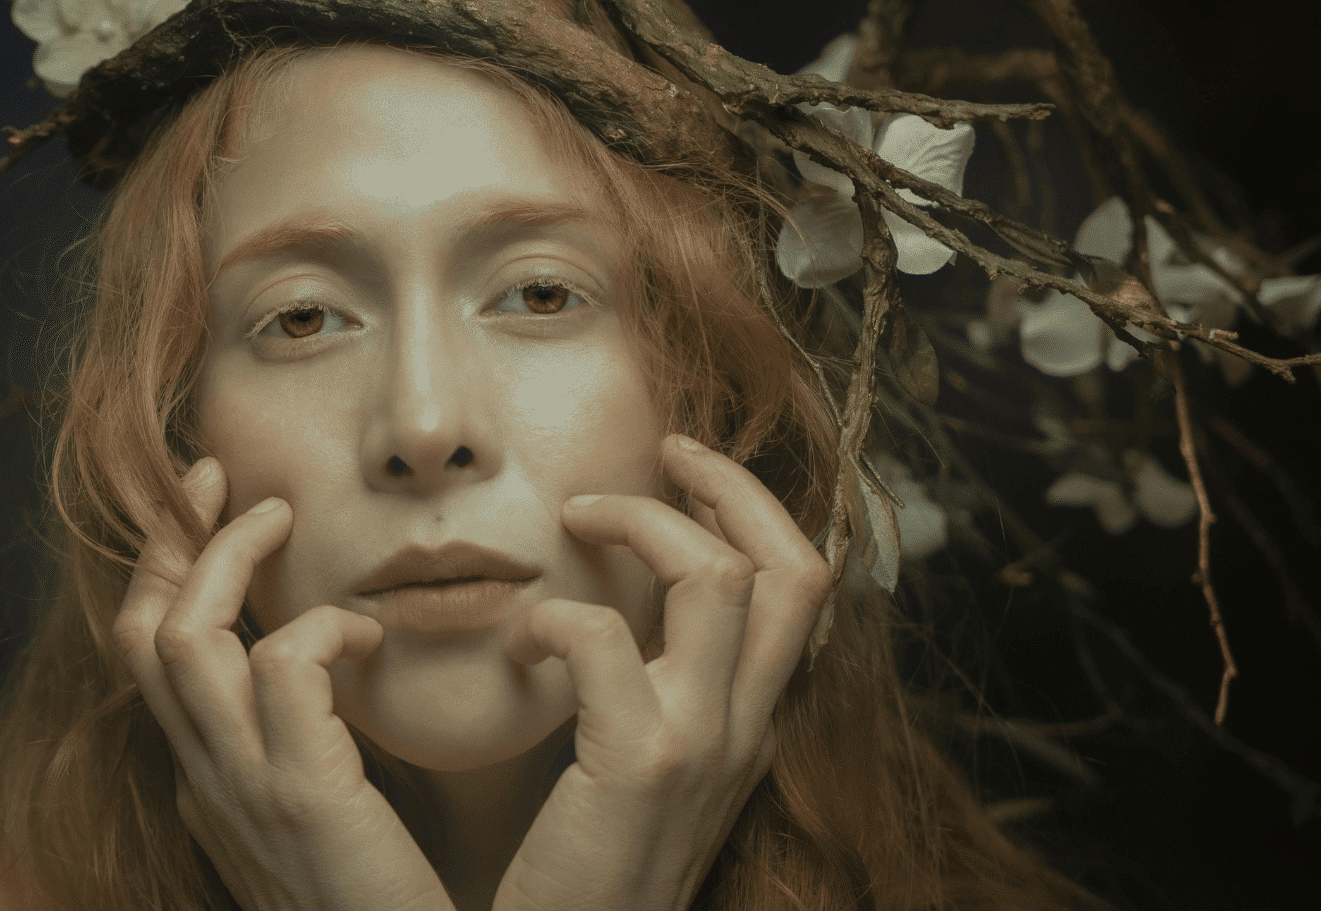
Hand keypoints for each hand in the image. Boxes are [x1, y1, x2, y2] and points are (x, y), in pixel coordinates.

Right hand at [114, 458, 454, 910]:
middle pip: (142, 633)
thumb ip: (312, 750)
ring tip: (280, 517)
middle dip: (168, 539)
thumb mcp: (329, 815)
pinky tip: (366, 632)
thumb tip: (320, 672)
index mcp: (213, 781)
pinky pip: (280, 672)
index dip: (165, 569)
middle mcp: (209, 783)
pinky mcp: (302, 801)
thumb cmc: (389, 901)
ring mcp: (244, 793)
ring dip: (225, 559)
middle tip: (220, 475)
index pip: (152, 656)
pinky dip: (317, 628)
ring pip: (180, 639)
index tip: (214, 503)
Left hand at [492, 434, 831, 910]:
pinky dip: (553, 618)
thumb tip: (620, 617)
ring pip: (723, 578)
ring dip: (645, 521)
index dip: (756, 511)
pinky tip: (519, 647)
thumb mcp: (642, 777)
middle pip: (797, 566)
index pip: (801, 591)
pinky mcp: (639, 767)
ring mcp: (703, 748)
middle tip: (664, 452)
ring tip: (578, 519)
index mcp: (749, 728)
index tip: (686, 475)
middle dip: (734, 483)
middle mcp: (746, 732)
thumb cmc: (580, 876)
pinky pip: (604, 640)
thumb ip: (649, 698)